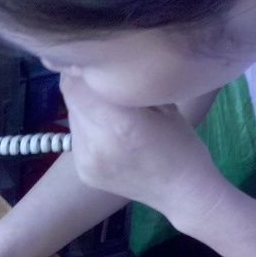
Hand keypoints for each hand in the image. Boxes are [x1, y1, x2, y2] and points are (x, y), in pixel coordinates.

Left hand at [59, 75, 228, 231]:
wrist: (184, 192)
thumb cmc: (181, 143)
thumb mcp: (161, 104)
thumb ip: (126, 86)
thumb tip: (97, 66)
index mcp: (119, 122)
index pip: (75, 83)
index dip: (82, 69)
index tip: (97, 63)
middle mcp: (96, 142)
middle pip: (71, 98)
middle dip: (84, 87)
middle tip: (106, 85)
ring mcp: (85, 161)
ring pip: (73, 117)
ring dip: (85, 108)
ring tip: (111, 113)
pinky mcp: (83, 172)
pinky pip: (77, 137)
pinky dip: (89, 129)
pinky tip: (110, 136)